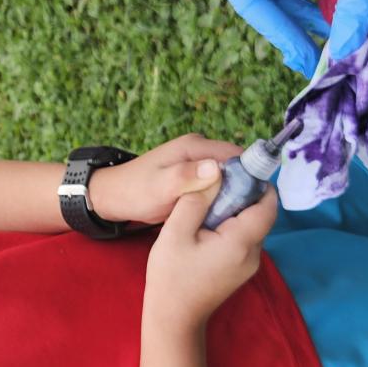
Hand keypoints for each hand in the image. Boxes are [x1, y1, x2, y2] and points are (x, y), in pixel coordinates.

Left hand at [90, 134, 242, 226]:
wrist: (113, 198)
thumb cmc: (134, 192)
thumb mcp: (160, 187)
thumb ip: (186, 176)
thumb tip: (216, 168)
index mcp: (194, 147)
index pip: (235, 154)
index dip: (249, 174)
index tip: (254, 200)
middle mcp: (199, 153)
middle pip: (234, 168)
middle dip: (242, 189)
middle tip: (244, 215)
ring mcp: (197, 167)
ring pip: (227, 181)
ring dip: (231, 197)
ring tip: (235, 219)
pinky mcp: (194, 180)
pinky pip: (216, 189)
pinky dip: (220, 201)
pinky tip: (221, 219)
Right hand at [143, 179, 277, 329]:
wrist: (173, 319)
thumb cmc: (171, 277)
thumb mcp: (175, 233)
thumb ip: (196, 200)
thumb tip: (214, 173)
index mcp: (241, 242)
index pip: (268, 204)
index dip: (258, 183)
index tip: (236, 171)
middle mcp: (254, 254)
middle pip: (261, 214)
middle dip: (243, 194)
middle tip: (215, 185)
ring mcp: (250, 264)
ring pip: (252, 226)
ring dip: (235, 211)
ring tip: (207, 205)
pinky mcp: (242, 270)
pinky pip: (244, 239)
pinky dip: (231, 226)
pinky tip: (207, 227)